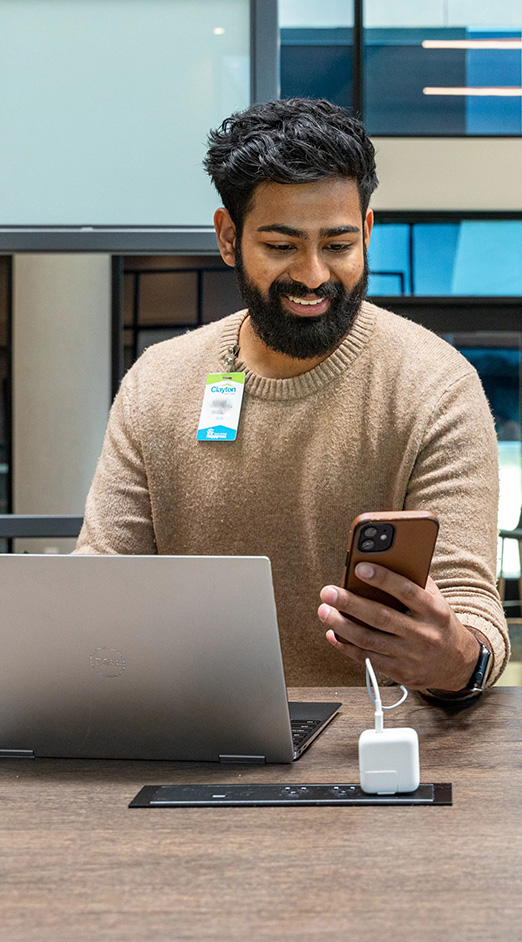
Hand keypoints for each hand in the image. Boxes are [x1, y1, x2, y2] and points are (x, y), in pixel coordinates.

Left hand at [318, 563, 480, 691]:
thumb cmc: (439, 623)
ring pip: (370, 640)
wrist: (459, 664)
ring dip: (342, 626)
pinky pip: (368, 659)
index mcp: (435, 611)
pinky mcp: (401, 673)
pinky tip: (332, 634)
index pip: (407, 591)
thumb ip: (415, 582)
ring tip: (324, 611)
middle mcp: (424, 635)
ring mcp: (412, 657)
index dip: (383, 578)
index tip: (359, 567)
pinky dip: (347, 647)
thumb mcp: (437, 600)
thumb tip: (382, 560)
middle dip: (350, 604)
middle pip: (381, 617)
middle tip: (328, 592)